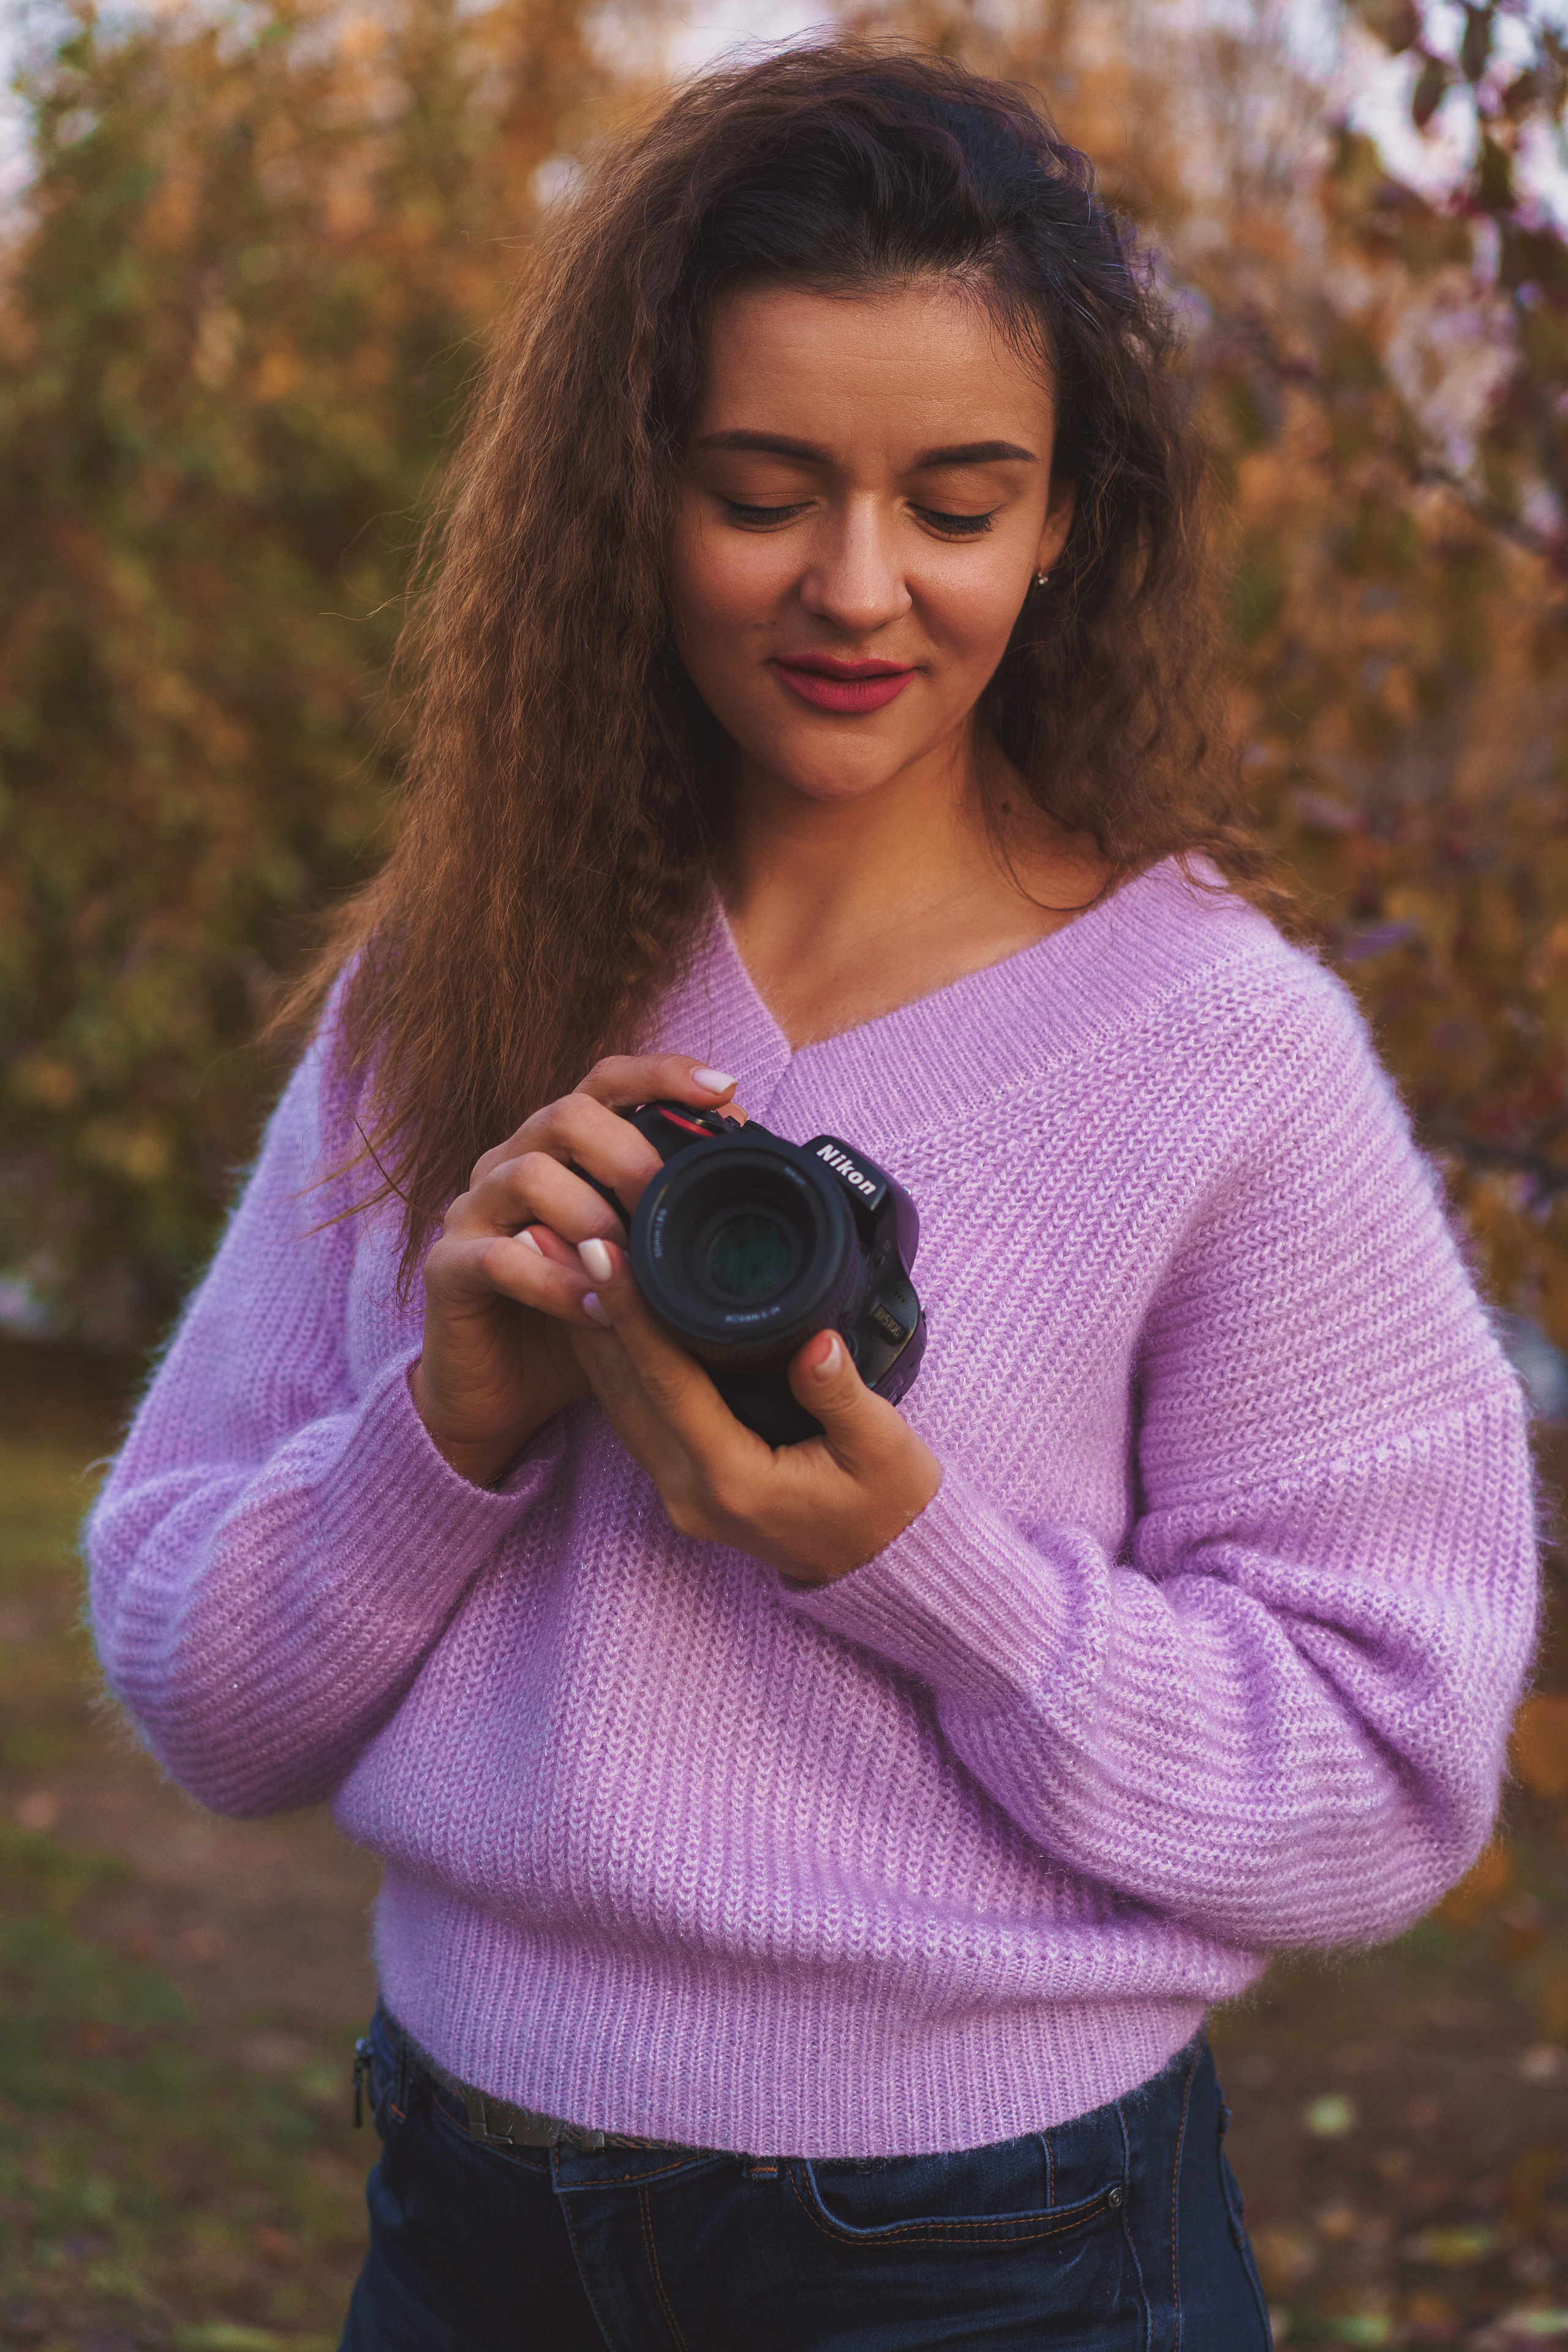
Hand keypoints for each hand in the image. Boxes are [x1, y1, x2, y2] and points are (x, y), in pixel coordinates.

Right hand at [410, 1055, 738, 1486]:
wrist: (502, 1397)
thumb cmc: (581, 1319)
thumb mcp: (642, 1266)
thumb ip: (678, 1219)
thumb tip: (757, 1175)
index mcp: (560, 1150)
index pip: (606, 1082)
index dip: (662, 1075)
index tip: (727, 1091)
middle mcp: (511, 1164)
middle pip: (566, 1114)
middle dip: (631, 1154)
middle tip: (674, 1201)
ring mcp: (474, 1212)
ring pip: (528, 1175)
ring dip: (593, 1217)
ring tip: (635, 1264)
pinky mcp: (447, 1268)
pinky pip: (499, 1258)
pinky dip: (557, 1281)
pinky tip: (601, 1310)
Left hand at [565, 1237, 941, 1582]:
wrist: (884, 1566)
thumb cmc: (889, 1506)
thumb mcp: (885, 1449)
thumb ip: (844, 1396)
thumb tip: (818, 1340)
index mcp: (734, 1480)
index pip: (668, 1382)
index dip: (632, 1315)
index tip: (601, 1252)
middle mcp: (690, 1490)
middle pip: (623, 1388)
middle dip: (587, 1310)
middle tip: (552, 1237)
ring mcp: (680, 1491)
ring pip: (616, 1401)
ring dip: (589, 1332)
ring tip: (555, 1261)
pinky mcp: (683, 1483)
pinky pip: (632, 1414)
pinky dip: (613, 1361)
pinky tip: (598, 1315)